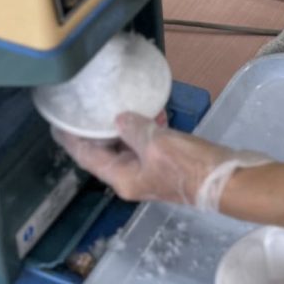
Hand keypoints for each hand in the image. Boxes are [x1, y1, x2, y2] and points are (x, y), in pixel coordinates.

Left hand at [54, 113, 269, 210]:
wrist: (226, 180)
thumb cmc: (189, 165)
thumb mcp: (157, 144)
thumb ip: (133, 130)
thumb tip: (119, 119)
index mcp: (122, 178)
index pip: (88, 158)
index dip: (72, 140)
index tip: (57, 122)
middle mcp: (131, 177)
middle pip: (105, 152)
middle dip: (97, 130)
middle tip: (86, 105)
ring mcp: (150, 171)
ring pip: (127, 146)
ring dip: (123, 126)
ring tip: (117, 103)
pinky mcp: (167, 164)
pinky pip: (146, 144)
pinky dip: (144, 128)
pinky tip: (150, 112)